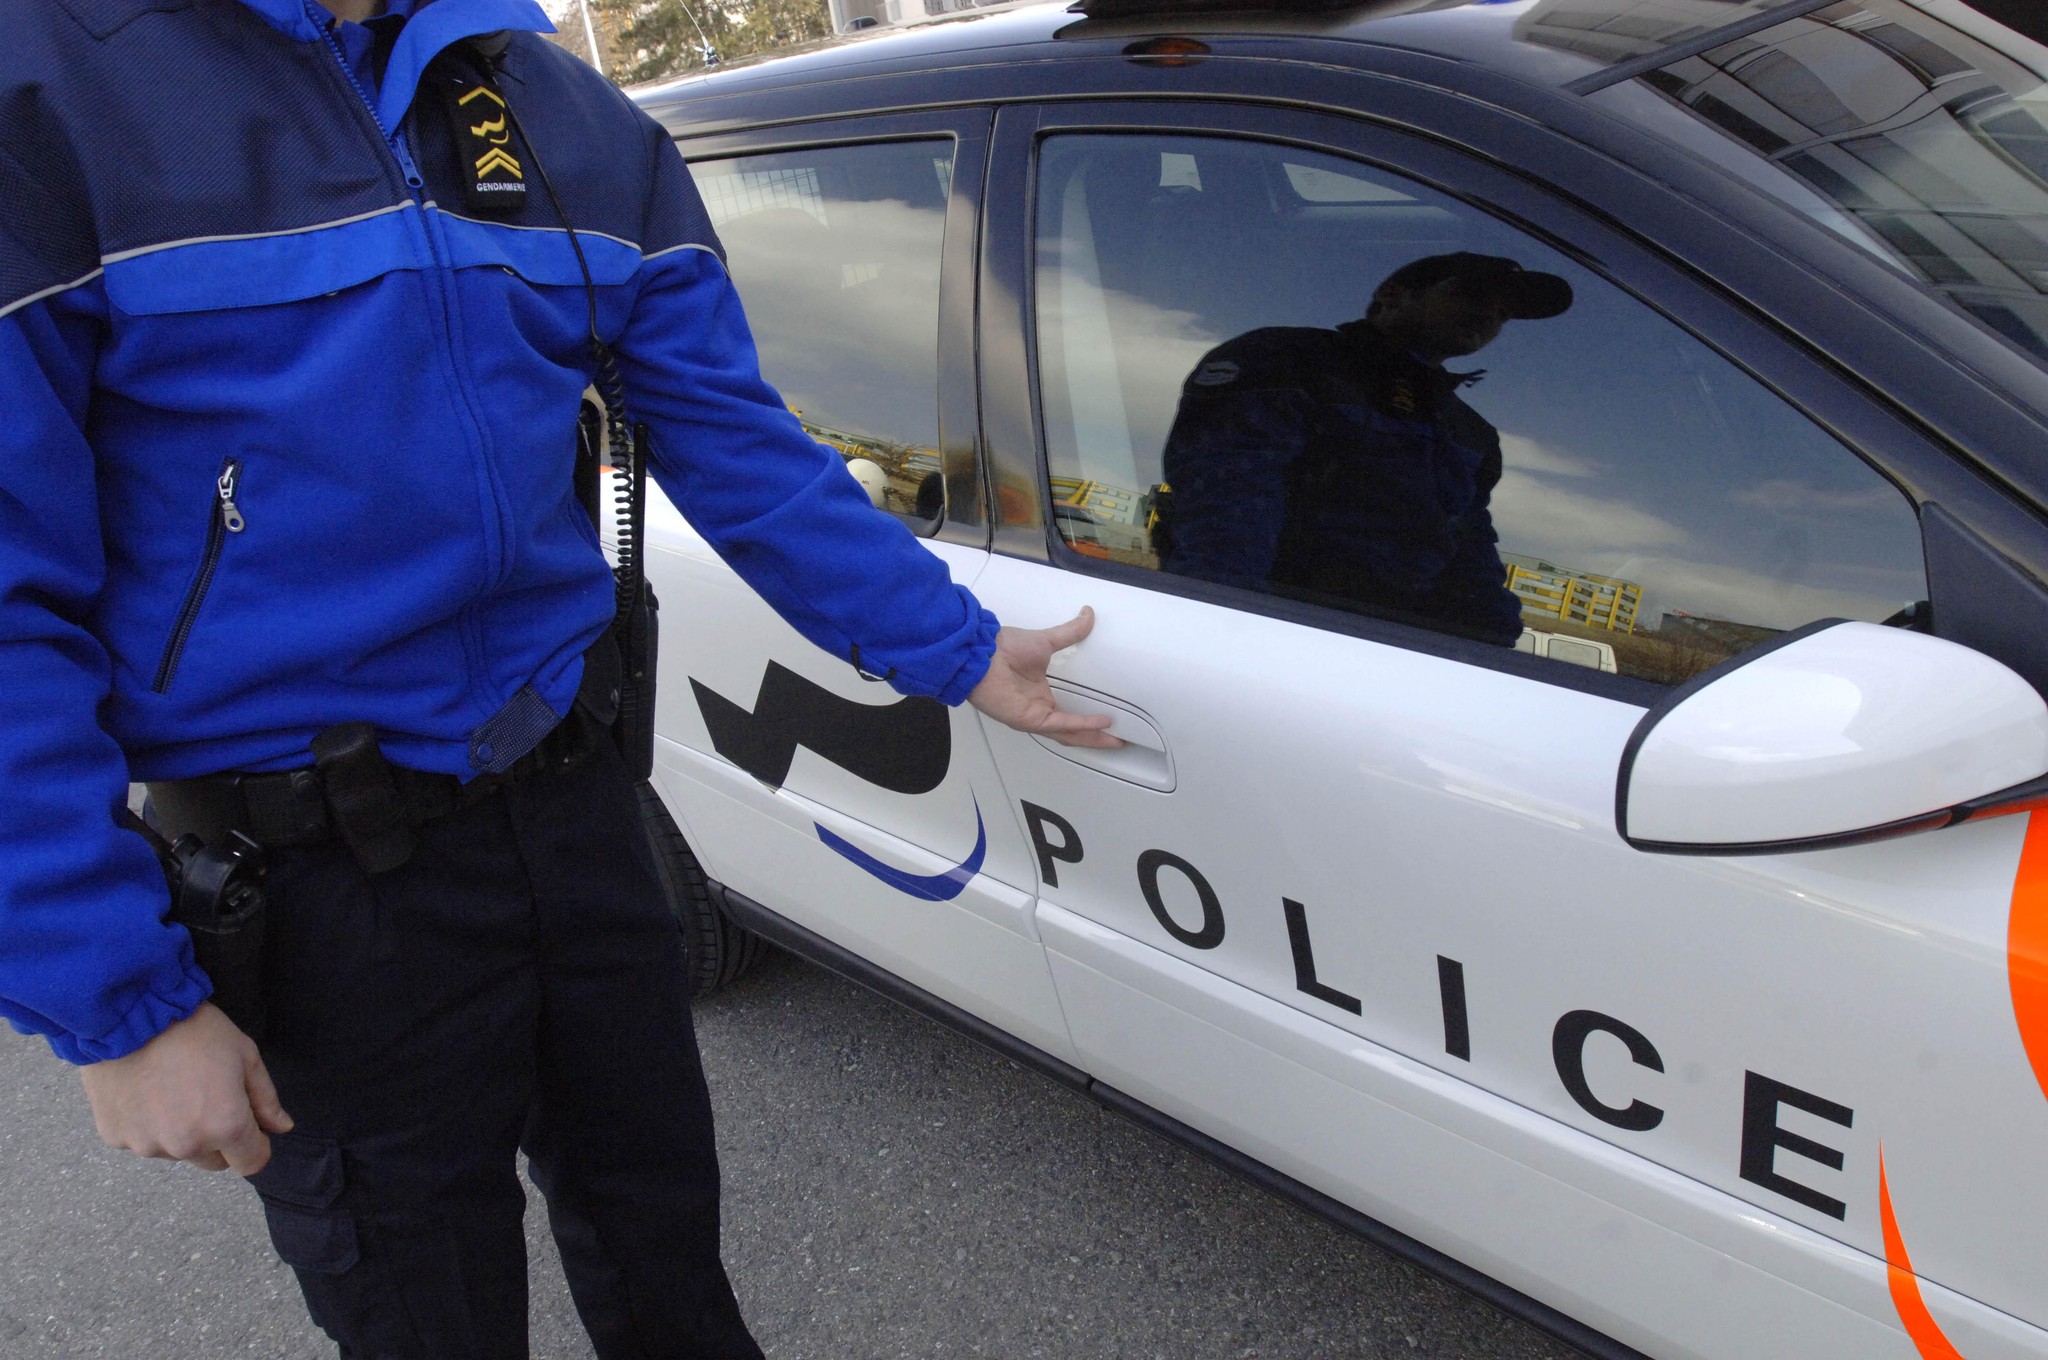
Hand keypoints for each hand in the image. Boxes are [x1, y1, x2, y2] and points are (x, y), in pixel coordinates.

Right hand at [78, 1003, 292, 1175]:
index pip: (251, 1162)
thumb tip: (281, 1128)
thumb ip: (265, 1099)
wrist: (128, 1014)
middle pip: (214, 1160)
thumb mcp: (244, 1055)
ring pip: (177, 1152)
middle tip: (207, 1097)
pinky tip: (145, 1091)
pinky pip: (142, 1141)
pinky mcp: (115, 1138)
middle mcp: (185, 1145)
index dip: (255, 1143)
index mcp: (224, 1126)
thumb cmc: (192, 1030)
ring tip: (173, 1088)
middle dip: (218, 1138)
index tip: (249, 1123)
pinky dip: (148, 1125)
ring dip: (181, 1132)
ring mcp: (146, 1145)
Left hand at [968, 606, 1121, 748]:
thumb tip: (1087, 615)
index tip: (1110, 721)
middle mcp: (1038, 709)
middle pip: (1072, 732)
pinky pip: (1060, 725)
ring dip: (1092, 738)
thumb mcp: (1045, 640)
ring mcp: (1033, 716)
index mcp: (1041, 695)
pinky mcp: (1029, 719)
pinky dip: (1081, 724)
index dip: (1090, 721)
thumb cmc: (1003, 648)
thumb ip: (1069, 632)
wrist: (981, 653)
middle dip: (1096, 738)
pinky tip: (1100, 723)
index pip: (1070, 715)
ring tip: (1114, 740)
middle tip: (1119, 740)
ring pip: (1068, 734)